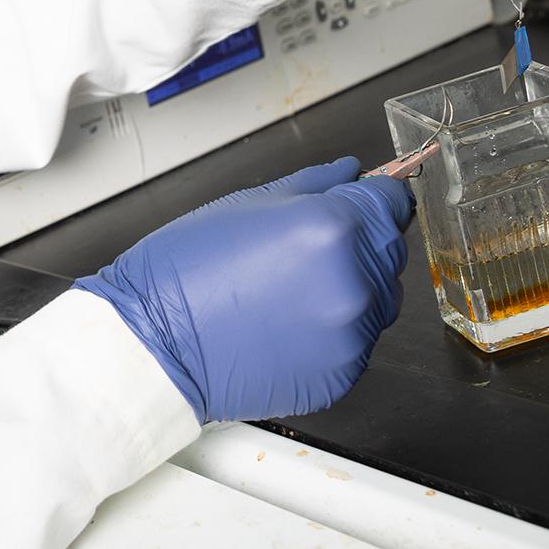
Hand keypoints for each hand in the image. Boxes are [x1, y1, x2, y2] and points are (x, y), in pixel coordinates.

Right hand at [74, 159, 412, 422]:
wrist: (155, 346)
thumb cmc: (184, 272)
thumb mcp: (244, 204)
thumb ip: (312, 185)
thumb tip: (350, 173)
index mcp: (331, 227)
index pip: (392, 201)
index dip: (375, 197)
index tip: (361, 201)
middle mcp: (352, 281)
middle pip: (390, 250)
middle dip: (359, 243)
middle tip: (303, 251)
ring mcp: (351, 334)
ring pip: (379, 299)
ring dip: (350, 289)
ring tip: (290, 292)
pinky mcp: (343, 375)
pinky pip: (358, 342)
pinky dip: (334, 332)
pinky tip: (287, 325)